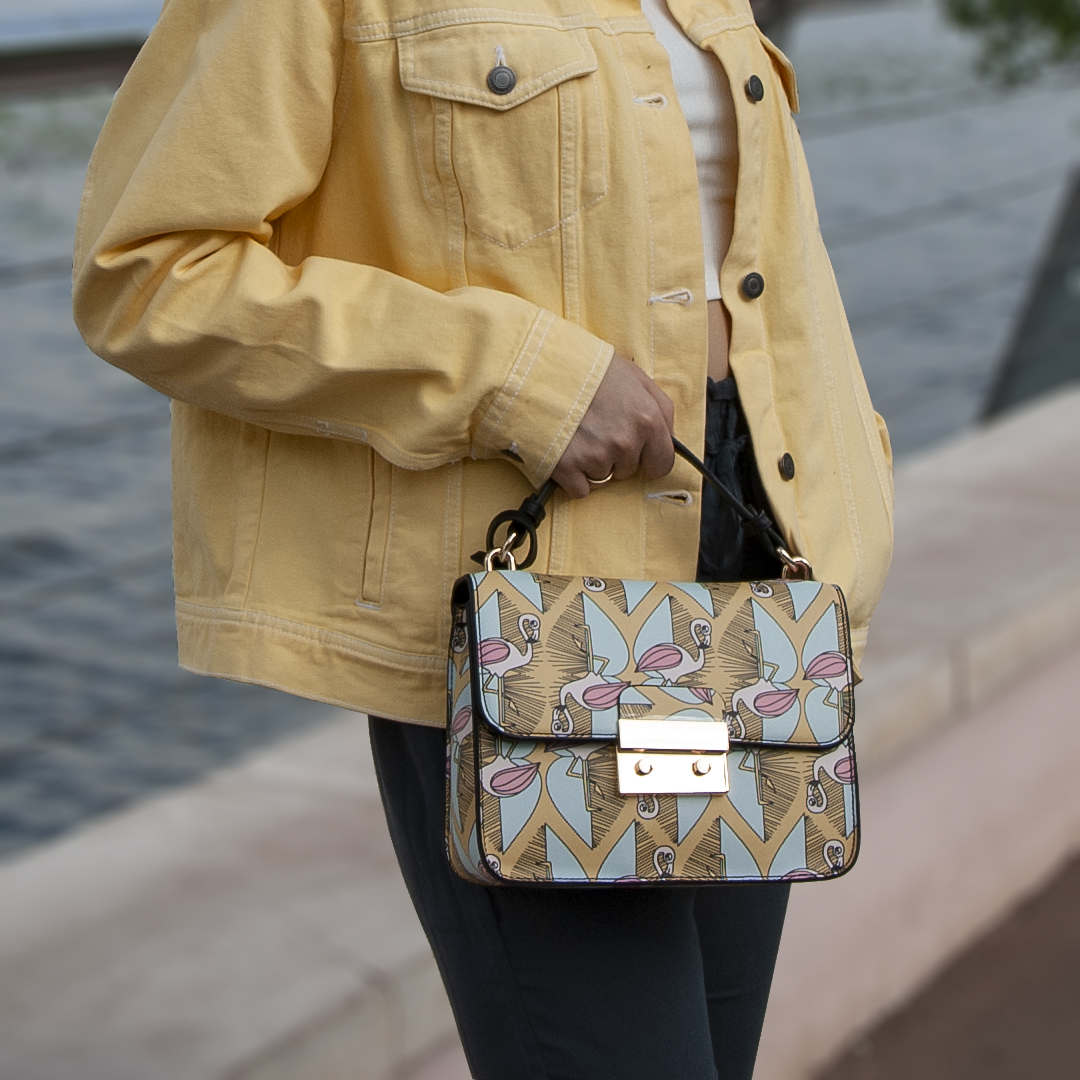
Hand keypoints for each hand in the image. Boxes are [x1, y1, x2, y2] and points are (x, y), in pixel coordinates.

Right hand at [551, 351, 674, 498]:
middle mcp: (625, 442)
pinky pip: (580, 489)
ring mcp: (596, 457)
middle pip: (628, 471)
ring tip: (577, 434)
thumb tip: (667, 436)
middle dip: (615, 456)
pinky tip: (565, 451)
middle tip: (596, 429)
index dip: (649, 460)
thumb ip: (659, 407)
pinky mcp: (568, 468)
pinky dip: (572, 477)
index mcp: (647, 420)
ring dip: (591, 463)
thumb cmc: (587, 368)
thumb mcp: (634, 376)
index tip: (638, 455)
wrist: (538, 368)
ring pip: (602, 478)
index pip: (662, 464)